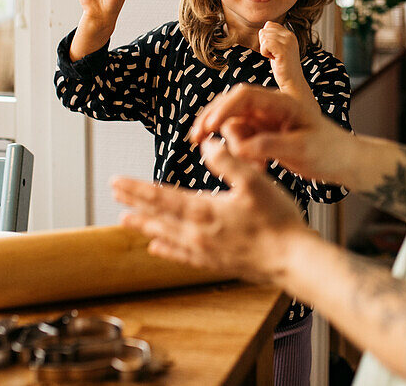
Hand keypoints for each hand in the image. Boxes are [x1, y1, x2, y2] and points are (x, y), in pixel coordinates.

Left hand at [111, 138, 311, 281]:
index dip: (136, 188)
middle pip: (156, 215)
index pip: (160, 196)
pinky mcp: (214, 263)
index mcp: (203, 211)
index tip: (116, 181)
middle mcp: (197, 233)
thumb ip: (227, 161)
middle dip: (134, 203)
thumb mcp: (254, 181)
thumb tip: (207, 143)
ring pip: (165, 235)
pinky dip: (165, 250)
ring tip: (125, 220)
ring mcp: (204, 251)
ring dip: (144, 226)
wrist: (292, 260)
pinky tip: (156, 248)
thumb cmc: (277, 220)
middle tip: (113, 194)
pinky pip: (181, 255)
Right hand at [189, 84, 352, 183]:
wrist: (341, 162)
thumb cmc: (328, 150)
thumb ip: (270, 146)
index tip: (208, 127)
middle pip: (230, 106)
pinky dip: (242, 155)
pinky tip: (260, 169)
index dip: (222, 108)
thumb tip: (240, 149)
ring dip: (233, 146)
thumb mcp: (301, 150)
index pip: (244, 95)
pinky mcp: (262, 135)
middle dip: (211, 121)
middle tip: (196, 140)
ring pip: (232, 126)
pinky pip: (240, 141)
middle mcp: (269, 107)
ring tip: (257, 168)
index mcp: (282, 102)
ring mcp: (264, 120)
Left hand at [258, 21, 309, 98]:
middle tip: (275, 55)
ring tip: (275, 57)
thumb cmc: (283, 67)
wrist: (292, 82)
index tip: (274, 50)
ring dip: (265, 50)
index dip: (266, 38)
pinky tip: (273, 59)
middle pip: (264, 31)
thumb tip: (262, 30)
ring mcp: (287, 42)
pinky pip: (264, 45)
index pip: (269, 25)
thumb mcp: (279, 49)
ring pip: (263, 37)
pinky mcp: (283, 50)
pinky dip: (264, 53)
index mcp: (289, 34)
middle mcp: (290, 35)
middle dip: (264, 44)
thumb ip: (273, 38)